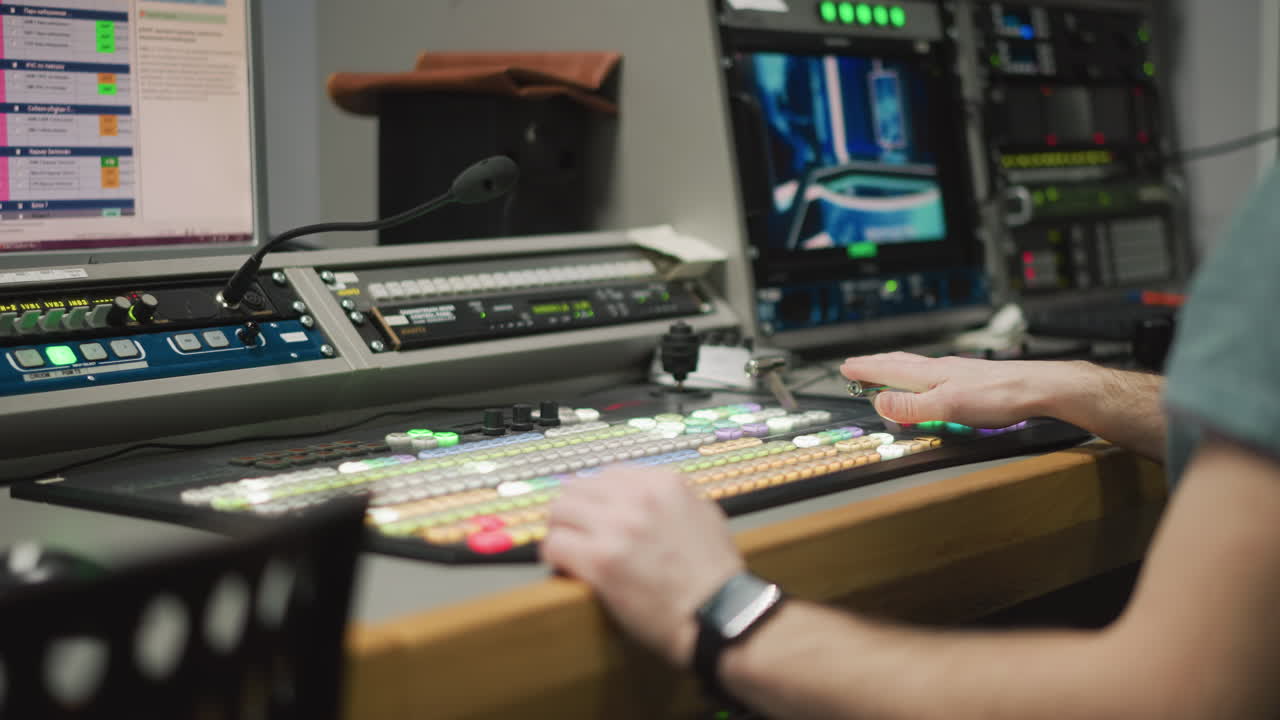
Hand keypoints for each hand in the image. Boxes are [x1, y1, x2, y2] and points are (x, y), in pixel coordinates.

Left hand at [541, 466, 743, 666]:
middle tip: (574, 530)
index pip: (608, 474)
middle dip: (573, 510)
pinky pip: (554, 545)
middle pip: (577, 488)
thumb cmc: (715, 575)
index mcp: (664, 483)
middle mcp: (638, 498)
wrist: (719, 615)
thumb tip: (645, 495)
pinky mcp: (601, 561)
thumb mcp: (705, 515)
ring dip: (560, 530)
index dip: (598, 497)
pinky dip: (555, 556)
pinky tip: (566, 567)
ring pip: (559, 511)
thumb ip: (672, 498)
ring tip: (568, 548)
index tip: (596, 513)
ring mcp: (618, 528)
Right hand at [840, 352, 1085, 427]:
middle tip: (856, 365)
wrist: (1038, 388)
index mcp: (931, 375)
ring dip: (894, 368)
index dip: (866, 370)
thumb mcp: (948, 408)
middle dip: (875, 365)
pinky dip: (918, 376)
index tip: (846, 368)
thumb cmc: (998, 396)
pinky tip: (928, 382)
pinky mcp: (971, 380)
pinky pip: (934, 375)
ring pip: (917, 367)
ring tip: (884, 368)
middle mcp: (941, 369)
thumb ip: (913, 407)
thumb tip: (880, 403)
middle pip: (900, 364)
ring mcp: (957, 373)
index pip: (889, 371)